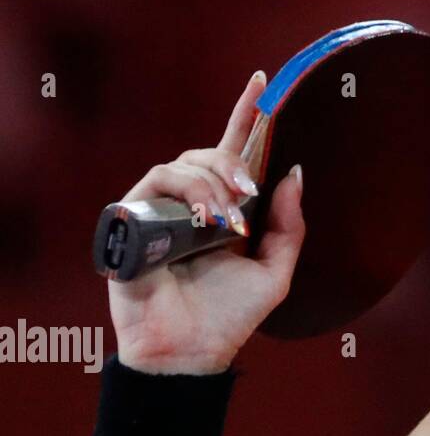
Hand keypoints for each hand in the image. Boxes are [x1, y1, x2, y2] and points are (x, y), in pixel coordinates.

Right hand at [106, 71, 306, 373]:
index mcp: (224, 210)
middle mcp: (189, 204)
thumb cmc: (229, 317)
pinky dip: (184, 195)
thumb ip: (288, 224)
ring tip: (228, 220)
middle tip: (249, 190)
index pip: (233, 153)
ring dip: (212, 184)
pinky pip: (152, 186)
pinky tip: (202, 221)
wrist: (191, 353)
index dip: (246, 117)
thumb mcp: (275, 271)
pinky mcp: (130, 223)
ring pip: (181, 165)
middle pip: (207, 153)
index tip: (261, 82)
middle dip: (233, 162)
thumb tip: (293, 174)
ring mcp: (158, 211)